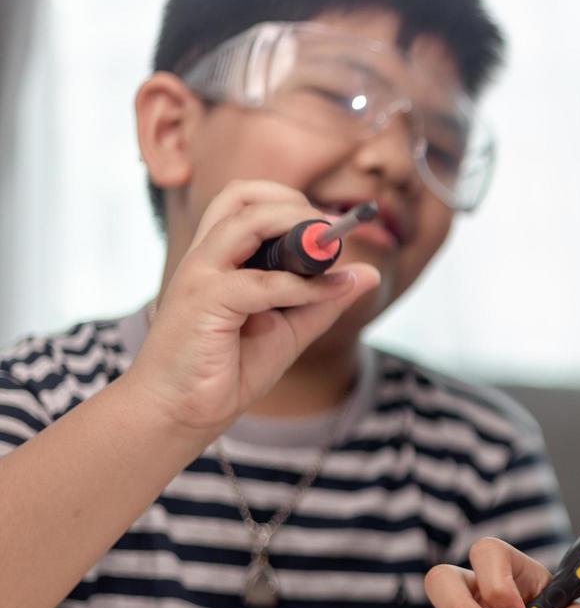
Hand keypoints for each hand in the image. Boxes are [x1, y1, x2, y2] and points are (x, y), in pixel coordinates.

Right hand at [127, 180, 381, 432]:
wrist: (181, 412)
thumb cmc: (227, 369)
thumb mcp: (290, 329)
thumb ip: (325, 299)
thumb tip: (369, 273)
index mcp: (220, 256)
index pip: (248, 199)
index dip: (294, 204)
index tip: (333, 231)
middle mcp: (206, 255)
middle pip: (243, 194)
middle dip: (295, 204)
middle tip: (332, 232)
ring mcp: (200, 273)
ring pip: (249, 221)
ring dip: (298, 229)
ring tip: (331, 252)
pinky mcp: (203, 300)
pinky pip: (263, 282)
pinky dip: (303, 285)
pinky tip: (329, 292)